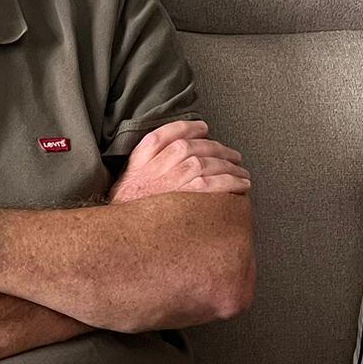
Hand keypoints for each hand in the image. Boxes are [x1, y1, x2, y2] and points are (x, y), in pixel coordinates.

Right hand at [110, 120, 251, 202]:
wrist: (121, 235)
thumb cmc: (126, 211)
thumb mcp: (126, 181)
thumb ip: (144, 164)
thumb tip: (168, 158)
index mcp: (143, 158)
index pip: (169, 133)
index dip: (189, 128)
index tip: (203, 128)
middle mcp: (160, 164)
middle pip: (194, 147)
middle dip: (217, 148)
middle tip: (232, 155)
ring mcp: (175, 178)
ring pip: (208, 163)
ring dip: (229, 166)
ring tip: (241, 171)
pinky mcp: (189, 195)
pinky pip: (216, 183)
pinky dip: (232, 182)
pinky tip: (242, 185)